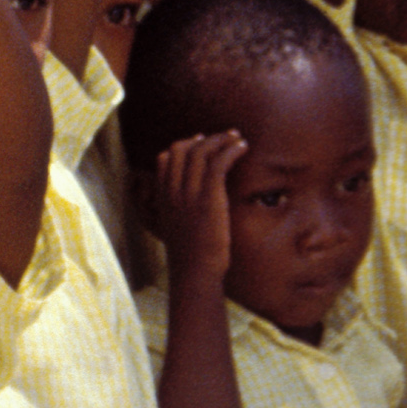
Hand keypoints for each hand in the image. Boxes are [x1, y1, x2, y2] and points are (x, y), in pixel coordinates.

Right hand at [152, 130, 243, 284]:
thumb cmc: (191, 256)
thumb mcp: (178, 230)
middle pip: (183, 149)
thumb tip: (192, 206)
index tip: (203, 142)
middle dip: (205, 139)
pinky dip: (231, 149)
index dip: (186, 145)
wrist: (194, 271)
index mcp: (163, 197)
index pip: (166, 158)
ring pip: (201, 152)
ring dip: (222, 140)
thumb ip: (180, 212)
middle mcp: (172, 191)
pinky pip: (218, 162)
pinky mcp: (208, 197)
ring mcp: (189, 193)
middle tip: (225, 137)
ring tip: (238, 139)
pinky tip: (243, 147)